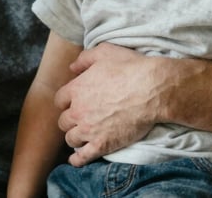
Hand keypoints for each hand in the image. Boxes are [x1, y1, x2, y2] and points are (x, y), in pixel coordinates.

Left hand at [54, 43, 158, 165]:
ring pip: (71, 139)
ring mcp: (89, 130)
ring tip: (84, 135)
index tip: (74, 102)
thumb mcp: (105, 52)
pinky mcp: (102, 144)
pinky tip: (77, 159)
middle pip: (63, 121)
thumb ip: (84, 59)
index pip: (60, 100)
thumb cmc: (130, 68)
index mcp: (76, 89)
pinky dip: (77, 159)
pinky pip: (82, 157)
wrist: (152, 90)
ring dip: (75, 137)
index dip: (67, 101)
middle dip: (71, 119)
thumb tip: (72, 67)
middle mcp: (78, 111)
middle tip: (81, 118)